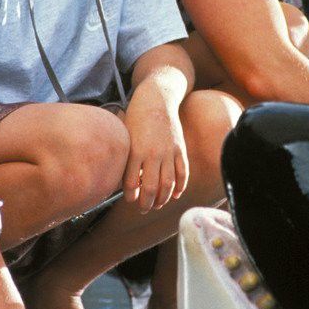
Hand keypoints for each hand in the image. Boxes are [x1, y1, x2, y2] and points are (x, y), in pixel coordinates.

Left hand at [122, 81, 188, 212]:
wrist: (157, 99)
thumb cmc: (136, 117)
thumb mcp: (125, 135)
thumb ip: (125, 157)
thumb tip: (125, 181)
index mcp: (136, 151)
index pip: (132, 183)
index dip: (131, 196)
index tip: (130, 199)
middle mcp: (153, 154)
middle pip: (152, 188)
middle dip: (147, 203)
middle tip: (143, 208)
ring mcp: (168, 152)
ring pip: (168, 184)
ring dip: (163, 199)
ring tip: (158, 204)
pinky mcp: (180, 149)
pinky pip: (183, 173)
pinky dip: (180, 186)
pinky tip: (175, 194)